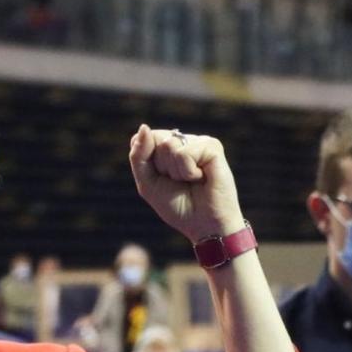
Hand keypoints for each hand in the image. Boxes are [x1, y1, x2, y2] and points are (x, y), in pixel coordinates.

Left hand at [127, 125, 244, 243]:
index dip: (148, 163)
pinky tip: (202, 178)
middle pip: (155, 141)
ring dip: (175, 172)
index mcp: (166, 147)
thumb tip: (144, 127)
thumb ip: (138, 156)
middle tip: (179, 182)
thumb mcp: (147, 183)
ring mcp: (198, 141)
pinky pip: (185, 153)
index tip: (162, 179)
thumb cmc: (177, 206)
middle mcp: (183, 141)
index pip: (143, 139)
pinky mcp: (212, 146)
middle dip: (161, 168)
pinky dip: (188, 172)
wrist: (204, 225)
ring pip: (169, 146)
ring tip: (191, 181)